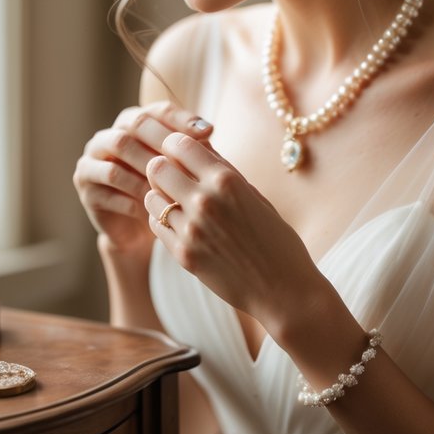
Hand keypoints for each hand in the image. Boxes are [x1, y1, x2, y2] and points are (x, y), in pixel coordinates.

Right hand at [73, 102, 213, 259]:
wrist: (139, 229)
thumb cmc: (165, 190)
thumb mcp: (181, 167)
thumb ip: (190, 147)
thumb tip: (207, 131)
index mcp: (130, 123)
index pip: (155, 110)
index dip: (181, 119)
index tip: (208, 132)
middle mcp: (106, 137)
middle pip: (131, 129)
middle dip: (161, 142)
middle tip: (185, 159)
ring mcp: (90, 162)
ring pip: (116, 161)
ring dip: (144, 176)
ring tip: (170, 190)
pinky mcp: (85, 189)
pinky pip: (107, 190)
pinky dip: (131, 200)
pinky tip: (152, 210)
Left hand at [143, 133, 319, 325]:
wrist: (283, 290)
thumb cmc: (275, 239)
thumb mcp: (254, 195)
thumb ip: (223, 169)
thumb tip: (199, 143)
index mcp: (226, 181)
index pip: (179, 145)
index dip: (174, 144)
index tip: (177, 150)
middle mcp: (204, 202)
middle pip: (156, 168)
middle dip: (161, 168)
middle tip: (172, 175)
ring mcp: (191, 230)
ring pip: (151, 198)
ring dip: (160, 196)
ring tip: (177, 202)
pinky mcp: (183, 255)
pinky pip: (155, 225)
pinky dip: (162, 220)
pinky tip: (180, 223)